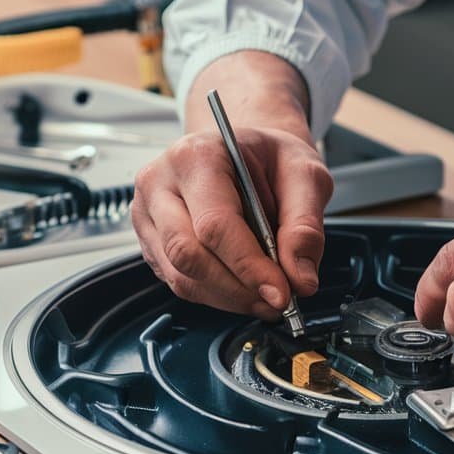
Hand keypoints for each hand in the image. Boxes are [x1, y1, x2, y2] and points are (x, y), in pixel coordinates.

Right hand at [131, 52, 332, 315]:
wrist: (247, 153)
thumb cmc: (271, 159)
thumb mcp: (305, 176)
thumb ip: (305, 226)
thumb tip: (300, 279)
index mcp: (196, 156)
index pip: (215, 224)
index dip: (249, 266)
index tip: (281, 293)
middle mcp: (160, 183)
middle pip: (188, 254)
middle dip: (238, 288)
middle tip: (278, 300)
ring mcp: (148, 214)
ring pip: (181, 276)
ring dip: (229, 297)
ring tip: (266, 296)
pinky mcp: (150, 241)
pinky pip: (178, 282)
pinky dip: (217, 295)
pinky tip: (244, 288)